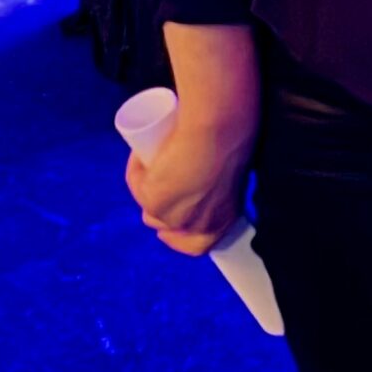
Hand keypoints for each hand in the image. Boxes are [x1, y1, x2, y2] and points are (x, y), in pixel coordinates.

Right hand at [125, 22, 259, 256]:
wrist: (222, 126)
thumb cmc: (234, 138)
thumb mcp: (230, 170)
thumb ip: (223, 181)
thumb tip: (206, 176)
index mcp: (226, 218)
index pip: (199, 245)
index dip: (180, 233)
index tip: (172, 219)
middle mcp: (200, 225)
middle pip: (165, 226)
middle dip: (159, 206)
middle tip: (158, 179)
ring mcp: (175, 217)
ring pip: (149, 209)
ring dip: (147, 185)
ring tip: (160, 155)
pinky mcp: (155, 201)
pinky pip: (137, 185)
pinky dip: (137, 169)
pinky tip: (146, 151)